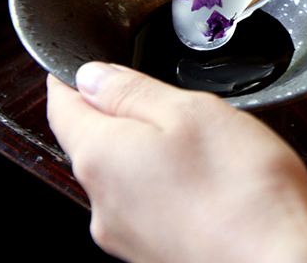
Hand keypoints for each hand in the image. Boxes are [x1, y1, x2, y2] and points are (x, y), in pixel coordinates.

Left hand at [46, 63, 306, 262]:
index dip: (70, 77)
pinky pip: (149, 205)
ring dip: (151, 153)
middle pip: (95, 141)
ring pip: (125, 174)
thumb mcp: (192, 111)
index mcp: (102, 155)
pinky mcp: (153, 253)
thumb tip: (93, 76)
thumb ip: (133, 90)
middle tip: (173, 101)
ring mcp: (126, 235)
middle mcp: (102, 202)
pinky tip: (211, 183)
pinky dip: (170, 186)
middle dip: (124, 116)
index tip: (81, 63)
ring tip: (206, 147)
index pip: (62, 106)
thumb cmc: (244, 191)